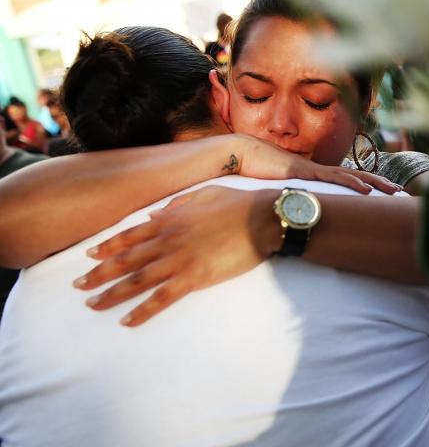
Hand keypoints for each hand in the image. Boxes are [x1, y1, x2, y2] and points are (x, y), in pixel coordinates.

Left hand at [74, 186, 283, 326]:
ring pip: (137, 280)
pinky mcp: (194, 277)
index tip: (90, 255)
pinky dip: (143, 311)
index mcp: (170, 219)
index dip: (108, 246)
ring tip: (93, 305)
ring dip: (112, 294)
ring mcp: (179, 259)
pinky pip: (162, 298)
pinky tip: (128, 321)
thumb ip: (177, 204)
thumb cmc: (239, 204)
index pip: (131, 235)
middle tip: (79, 286)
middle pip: (126, 260)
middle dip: (100, 273)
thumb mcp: (204, 194)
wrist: (262, 218)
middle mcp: (168, 240)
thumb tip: (154, 215)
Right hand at [229, 134, 401, 194]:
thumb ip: (287, 196)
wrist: (240, 154)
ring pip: (351, 176)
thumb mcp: (277, 188)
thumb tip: (291, 211)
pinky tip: (367, 190)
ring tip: (393, 191)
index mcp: (315, 174)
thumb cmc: (254, 171)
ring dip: (374, 183)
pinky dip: (352, 184)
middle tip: (400, 193)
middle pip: (356, 176)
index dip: (365, 185)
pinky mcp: (306, 171)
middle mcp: (319, 169)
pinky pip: (334, 178)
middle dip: (379, 184)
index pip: (346, 179)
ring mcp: (314, 169)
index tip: (383, 193)